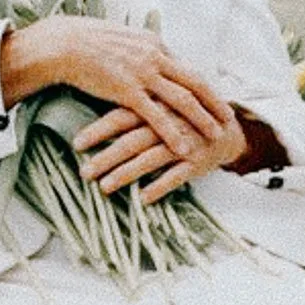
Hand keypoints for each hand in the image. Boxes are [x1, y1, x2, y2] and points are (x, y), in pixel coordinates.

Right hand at [3, 17, 233, 160]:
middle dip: (215, 102)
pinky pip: (157, 116)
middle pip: (195, 82)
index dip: (203, 86)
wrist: (64, 43)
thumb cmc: (86, 43)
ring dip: (203, 119)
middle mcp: (155, 57)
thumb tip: (146, 59)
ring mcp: (143, 73)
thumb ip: (138, 52)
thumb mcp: (121, 40)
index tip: (215, 98)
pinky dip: (174, 133)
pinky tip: (184, 147)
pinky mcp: (128, 90)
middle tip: (230, 118)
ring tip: (217, 135)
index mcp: (154, 44)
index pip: (186, 68)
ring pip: (183, 99)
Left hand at [76, 104, 245, 203]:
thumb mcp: (162, 106)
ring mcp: (183, 144)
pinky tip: (143, 198)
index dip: (99, 130)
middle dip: (106, 157)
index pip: (122, 117)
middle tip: (84, 172)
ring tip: (105, 187)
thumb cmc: (185, 118)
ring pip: (151, 159)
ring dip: (126, 174)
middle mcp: (167, 124)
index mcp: (155, 108)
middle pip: (131, 141)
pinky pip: (177, 176)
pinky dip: (160, 186)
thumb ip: (135, 109)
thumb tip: (96, 115)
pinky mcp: (197, 162)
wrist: (228, 129)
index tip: (76, 144)